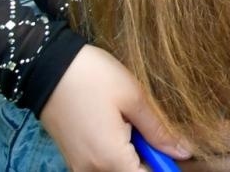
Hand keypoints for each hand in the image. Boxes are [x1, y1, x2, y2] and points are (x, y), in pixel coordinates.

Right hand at [39, 45, 189, 171]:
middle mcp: (91, 170)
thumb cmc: (93, 78)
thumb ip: (159, 131)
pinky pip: (101, 166)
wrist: (46, 68)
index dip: (164, 167)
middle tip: (157, 135)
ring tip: (138, 128)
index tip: (175, 151)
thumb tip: (183, 152)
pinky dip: (117, 155)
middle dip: (150, 162)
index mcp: (110, 158)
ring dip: (133, 158)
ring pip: (116, 171)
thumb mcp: (134, 98)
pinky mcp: (73, 158)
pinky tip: (123, 129)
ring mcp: (79, 166)